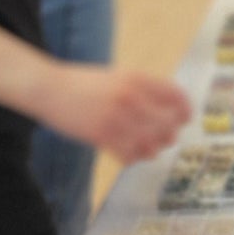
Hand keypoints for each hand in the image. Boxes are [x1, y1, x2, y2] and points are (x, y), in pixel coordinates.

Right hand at [39, 63, 191, 160]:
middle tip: (166, 140)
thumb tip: (169, 109)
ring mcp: (116, 117)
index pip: (175, 95)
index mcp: (136, 78)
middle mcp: (130, 96)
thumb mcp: (117, 76)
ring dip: (153, 149)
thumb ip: (142, 89)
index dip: (184, 110)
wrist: (48, 88)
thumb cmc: (83, 83)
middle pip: (167, 123)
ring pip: (151, 143)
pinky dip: (132, 158)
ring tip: (147, 149)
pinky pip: (129, 155)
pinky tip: (128, 155)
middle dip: (170, 134)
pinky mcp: (101, 135)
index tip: (185, 119)